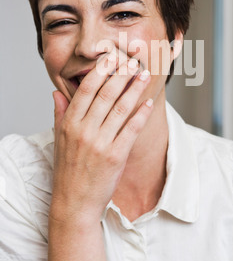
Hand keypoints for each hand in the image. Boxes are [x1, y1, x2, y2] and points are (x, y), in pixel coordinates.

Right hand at [50, 50, 152, 226]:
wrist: (74, 203)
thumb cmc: (67, 170)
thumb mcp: (58, 140)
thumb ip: (59, 113)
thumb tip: (56, 91)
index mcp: (70, 124)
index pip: (86, 90)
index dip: (100, 71)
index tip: (111, 57)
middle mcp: (84, 131)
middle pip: (106, 94)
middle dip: (122, 74)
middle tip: (133, 59)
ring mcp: (100, 143)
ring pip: (121, 108)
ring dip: (135, 89)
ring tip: (145, 74)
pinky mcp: (116, 156)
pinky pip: (131, 130)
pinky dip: (141, 115)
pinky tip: (149, 103)